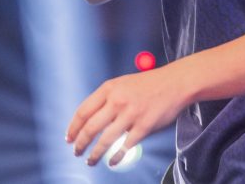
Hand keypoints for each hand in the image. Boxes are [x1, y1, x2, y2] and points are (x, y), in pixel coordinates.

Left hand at [66, 66, 188, 166]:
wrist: (175, 83)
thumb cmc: (148, 84)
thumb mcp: (121, 84)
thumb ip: (106, 99)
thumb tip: (89, 119)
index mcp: (109, 89)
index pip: (83, 111)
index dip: (73, 127)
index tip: (69, 138)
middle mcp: (117, 101)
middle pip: (91, 127)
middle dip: (80, 143)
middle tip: (76, 152)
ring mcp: (131, 115)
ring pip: (105, 140)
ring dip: (95, 154)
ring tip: (90, 161)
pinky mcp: (144, 127)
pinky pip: (125, 146)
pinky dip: (116, 157)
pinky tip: (111, 162)